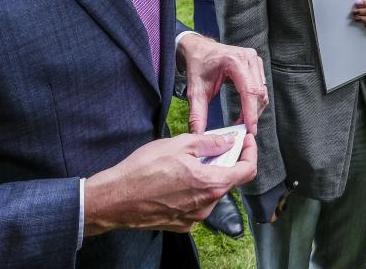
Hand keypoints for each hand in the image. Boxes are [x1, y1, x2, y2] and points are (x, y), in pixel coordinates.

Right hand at [83, 132, 256, 234]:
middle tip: (214, 145)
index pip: (246, 170)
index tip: (246, 141)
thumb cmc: (144, 169)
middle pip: (227, 181)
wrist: (115, 198)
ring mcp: (194, 218)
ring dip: (207, 176)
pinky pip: (195, 204)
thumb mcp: (180, 144)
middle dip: (225, 161)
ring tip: (188, 162)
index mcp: (211, 184)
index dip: (250, 153)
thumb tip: (228, 142)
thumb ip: (210, 143)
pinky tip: (176, 179)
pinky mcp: (180, 224)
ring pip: (210, 193)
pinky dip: (193, 190)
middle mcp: (207, 206)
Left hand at [176, 33, 267, 135]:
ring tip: (242, 122)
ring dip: (255, 109)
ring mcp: (254, 60)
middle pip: (258, 92)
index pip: (249, 90)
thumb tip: (199, 135)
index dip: (251, 112)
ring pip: (262, 91)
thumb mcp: (195, 91)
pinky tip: (245, 110)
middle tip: (243, 130)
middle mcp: (248, 58)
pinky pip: (261, 87)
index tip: (250, 130)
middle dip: (253, 114)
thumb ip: (197, 114)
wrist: (199, 50)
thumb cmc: (198, 66)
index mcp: (234, 61)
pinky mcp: (256, 64)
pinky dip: (255, 101)